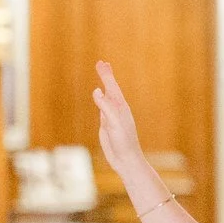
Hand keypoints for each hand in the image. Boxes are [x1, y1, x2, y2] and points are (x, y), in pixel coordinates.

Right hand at [92, 61, 145, 178]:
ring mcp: (111, 116)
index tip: (101, 62)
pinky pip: (103, 107)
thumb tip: (97, 90)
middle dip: (106, 75)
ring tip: (102, 75)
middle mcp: (117, 110)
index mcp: (121, 107)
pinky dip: (101, 98)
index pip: (112, 86)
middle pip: (110, 88)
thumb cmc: (123, 142)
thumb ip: (106, 107)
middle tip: (101, 62)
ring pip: (107, 96)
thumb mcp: (114, 123)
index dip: (106, 75)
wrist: (126, 159)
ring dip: (104, 85)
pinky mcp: (106, 124)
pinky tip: (101, 96)